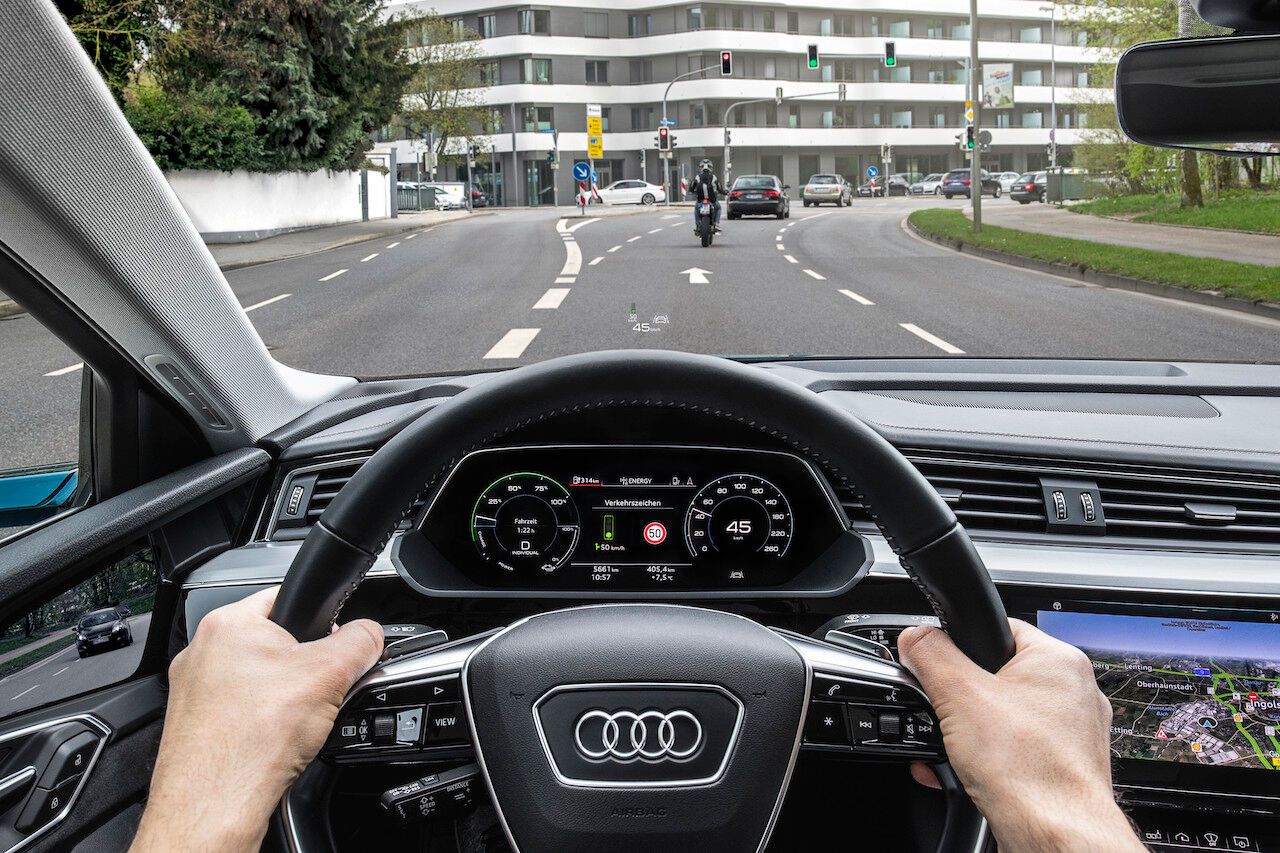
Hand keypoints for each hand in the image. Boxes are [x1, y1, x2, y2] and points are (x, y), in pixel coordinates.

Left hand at [130, 587, 382, 852]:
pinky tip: (275, 741)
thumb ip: (360, 641)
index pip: (287, 598)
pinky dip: (260, 721)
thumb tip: (371, 635)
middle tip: (320, 691)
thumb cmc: (251, 741)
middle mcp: (202, 652)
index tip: (335, 646)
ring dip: (282, 696)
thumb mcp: (332, 674)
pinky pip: (238, 709)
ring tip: (296, 721)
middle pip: (274, 643)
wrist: (214, 804)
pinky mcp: (194, 724)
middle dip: (304, 666)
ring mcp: (193, 690)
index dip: (322, 620)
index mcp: (228, 623)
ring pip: (256, 679)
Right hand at [897, 619, 1143, 852]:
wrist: (1055, 836)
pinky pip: (1014, 749)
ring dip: (967, 732)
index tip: (939, 666)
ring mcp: (1071, 733)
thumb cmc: (1029, 771)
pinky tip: (964, 772)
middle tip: (945, 715)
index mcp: (1059, 661)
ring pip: (1003, 717)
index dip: (960, 646)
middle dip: (960, 700)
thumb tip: (915, 638)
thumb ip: (930, 654)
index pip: (999, 629)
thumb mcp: (958, 694)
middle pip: (996, 676)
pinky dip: (986, 758)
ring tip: (955, 749)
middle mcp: (1073, 693)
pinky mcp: (1063, 766)